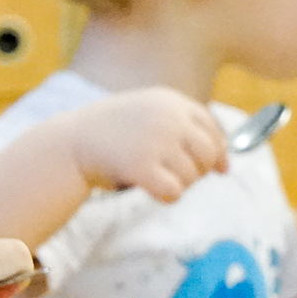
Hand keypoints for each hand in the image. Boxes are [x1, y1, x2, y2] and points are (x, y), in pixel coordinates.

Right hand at [63, 87, 229, 201]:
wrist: (71, 142)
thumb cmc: (111, 133)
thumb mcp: (149, 115)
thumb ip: (184, 130)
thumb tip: (225, 165)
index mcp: (172, 101)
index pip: (214, 129)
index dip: (219, 152)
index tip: (219, 169)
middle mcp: (169, 117)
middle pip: (208, 154)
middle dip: (199, 170)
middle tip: (177, 176)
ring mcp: (157, 141)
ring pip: (192, 176)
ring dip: (179, 184)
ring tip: (155, 178)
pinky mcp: (143, 166)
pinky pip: (175, 192)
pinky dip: (167, 196)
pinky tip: (151, 189)